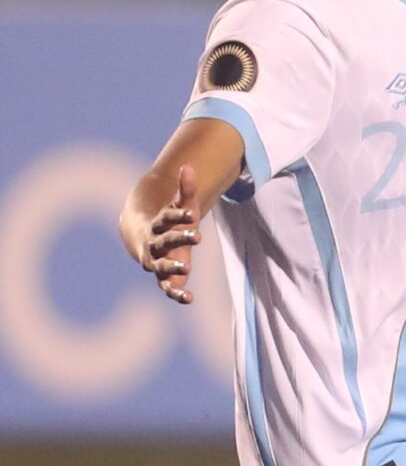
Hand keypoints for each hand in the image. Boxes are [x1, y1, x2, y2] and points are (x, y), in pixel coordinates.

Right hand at [132, 164, 203, 304]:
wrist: (147, 240)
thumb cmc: (168, 221)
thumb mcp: (180, 205)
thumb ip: (186, 189)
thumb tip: (189, 166)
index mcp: (158, 224)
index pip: (168, 217)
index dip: (179, 216)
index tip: (193, 214)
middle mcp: (154, 243)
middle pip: (165, 240)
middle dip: (179, 238)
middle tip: (197, 235)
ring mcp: (156, 261)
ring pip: (161, 266)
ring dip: (173, 266)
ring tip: (188, 266)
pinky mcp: (163, 277)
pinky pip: (167, 287)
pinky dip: (176, 293)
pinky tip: (189, 298)